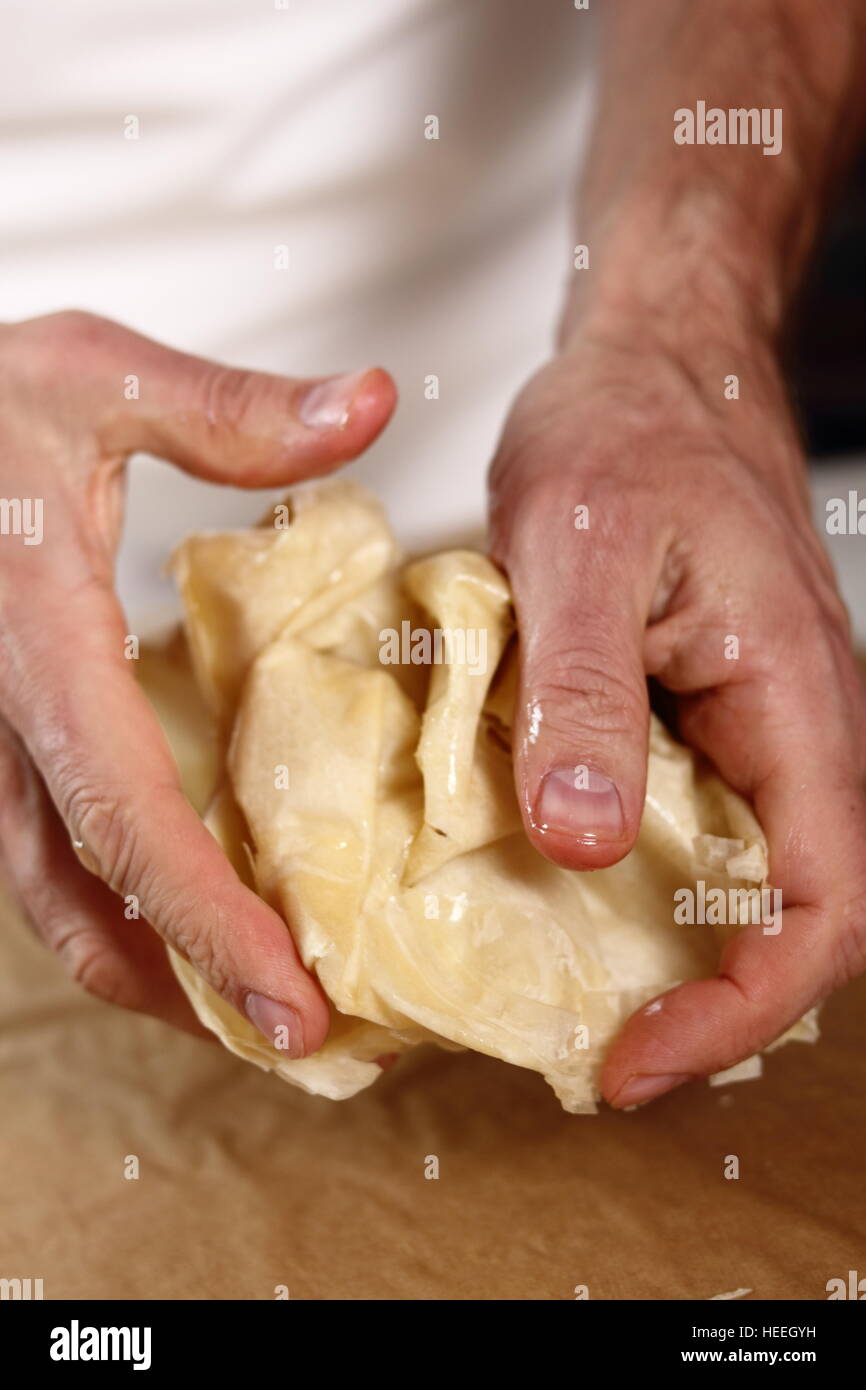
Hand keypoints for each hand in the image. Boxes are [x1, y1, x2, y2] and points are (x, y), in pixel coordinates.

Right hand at [0, 310, 395, 1049]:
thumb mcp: (88, 377)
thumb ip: (224, 411)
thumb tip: (361, 406)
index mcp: (34, 648)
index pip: (123, 818)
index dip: (204, 921)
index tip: (288, 997)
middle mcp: (0, 719)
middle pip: (81, 899)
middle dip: (186, 987)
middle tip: (299, 1038)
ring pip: (52, 894)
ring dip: (148, 968)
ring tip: (250, 1010)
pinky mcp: (0, 738)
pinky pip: (50, 850)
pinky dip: (120, 907)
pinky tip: (187, 918)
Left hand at [488, 313, 865, 1106]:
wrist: (653, 370)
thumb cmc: (626, 434)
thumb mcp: (577, 551)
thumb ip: (585, 693)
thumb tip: (585, 841)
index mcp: (797, 704)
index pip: (825, 907)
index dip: (741, 1008)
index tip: (636, 1059)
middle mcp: (801, 734)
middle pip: (795, 919)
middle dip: (705, 1005)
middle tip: (590, 1051)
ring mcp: (762, 731)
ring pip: (746, 882)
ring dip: (674, 956)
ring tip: (569, 998)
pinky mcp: (714, 719)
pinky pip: (699, 829)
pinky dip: (644, 885)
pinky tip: (561, 893)